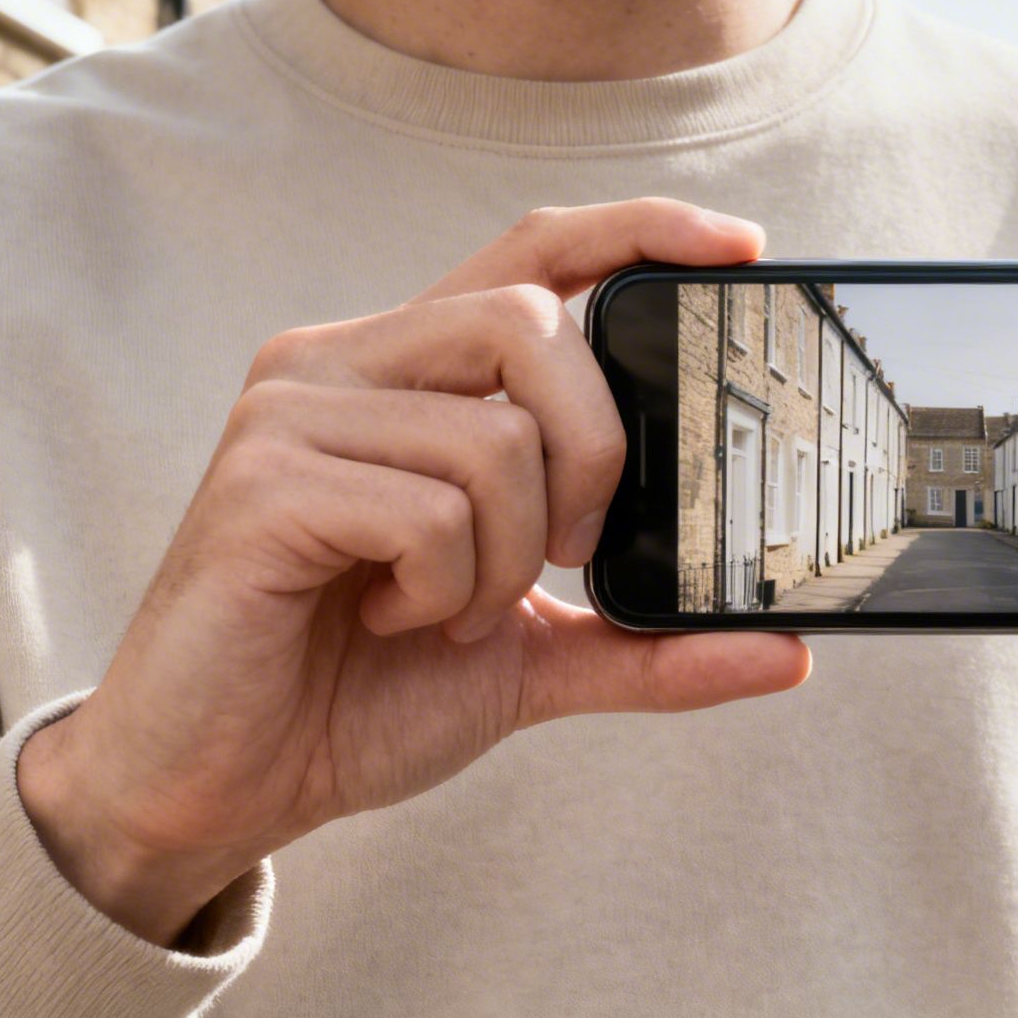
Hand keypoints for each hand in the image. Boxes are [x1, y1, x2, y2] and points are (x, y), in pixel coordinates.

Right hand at [17, 200, 809, 945]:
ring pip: (493, 433)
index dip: (638, 230)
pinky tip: (388, 618)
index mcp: (411, 373)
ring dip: (504, 557)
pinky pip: (426, 508)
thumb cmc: (362, 696)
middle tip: (564, 551)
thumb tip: (792, 652)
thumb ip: (650, 642)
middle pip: (533, 322)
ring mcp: (292, 412)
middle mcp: (346, 361)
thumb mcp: (533, 659)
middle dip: (594, 450)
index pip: (534, 253)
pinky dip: (441, 588)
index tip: (742, 247)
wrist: (224, 787)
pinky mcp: (259, 483)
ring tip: (444, 611)